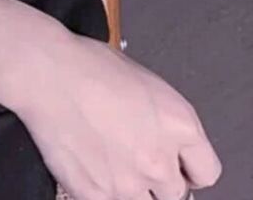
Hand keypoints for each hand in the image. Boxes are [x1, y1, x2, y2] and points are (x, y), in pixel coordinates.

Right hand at [12, 29, 220, 199]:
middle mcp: (161, 160)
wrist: (45, 73)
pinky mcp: (96, 195)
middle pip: (175, 194)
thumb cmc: (86, 64)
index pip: (206, 172)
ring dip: (127, 188)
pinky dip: (98, 191)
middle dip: (156, 180)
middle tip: (130, 159)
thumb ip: (161, 120)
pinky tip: (85, 165)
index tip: (175, 166)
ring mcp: (128, 183)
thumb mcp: (142, 82)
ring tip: (105, 161)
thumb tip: (159, 137)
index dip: (187, 168)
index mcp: (179, 125)